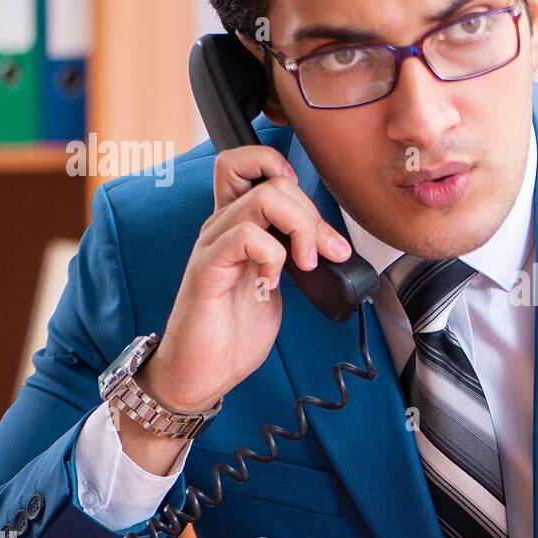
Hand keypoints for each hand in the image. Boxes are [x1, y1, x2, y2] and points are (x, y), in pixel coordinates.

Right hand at [118, 146, 351, 474]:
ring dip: (301, 229)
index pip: (246, 164)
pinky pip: (245, 237)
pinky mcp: (207, 271)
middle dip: (312, 213)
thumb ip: (297, 256)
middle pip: (269, 179)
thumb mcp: (279, 284)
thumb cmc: (234, 332)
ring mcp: (212, 246)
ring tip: (306, 264)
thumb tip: (335, 245)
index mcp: (238, 226)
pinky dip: (273, 255)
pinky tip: (274, 282)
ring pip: (262, 200)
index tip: (310, 211)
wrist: (202, 373)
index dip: (280, 168)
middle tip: (328, 252)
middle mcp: (222, 227)